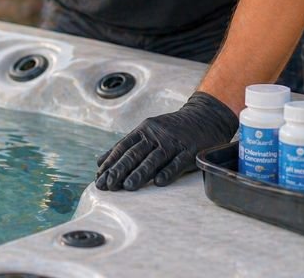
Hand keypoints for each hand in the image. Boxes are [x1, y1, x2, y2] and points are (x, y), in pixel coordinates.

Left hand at [95, 91, 237, 190]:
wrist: (204, 117)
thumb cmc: (171, 129)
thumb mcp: (147, 132)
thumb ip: (126, 146)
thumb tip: (100, 161)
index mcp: (144, 130)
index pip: (123, 147)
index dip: (110, 162)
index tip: (99, 176)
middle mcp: (156, 135)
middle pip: (135, 154)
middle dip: (119, 170)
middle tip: (107, 185)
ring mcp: (173, 142)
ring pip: (153, 159)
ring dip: (139, 173)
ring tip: (127, 187)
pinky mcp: (189, 151)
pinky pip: (177, 163)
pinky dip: (168, 172)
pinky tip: (158, 183)